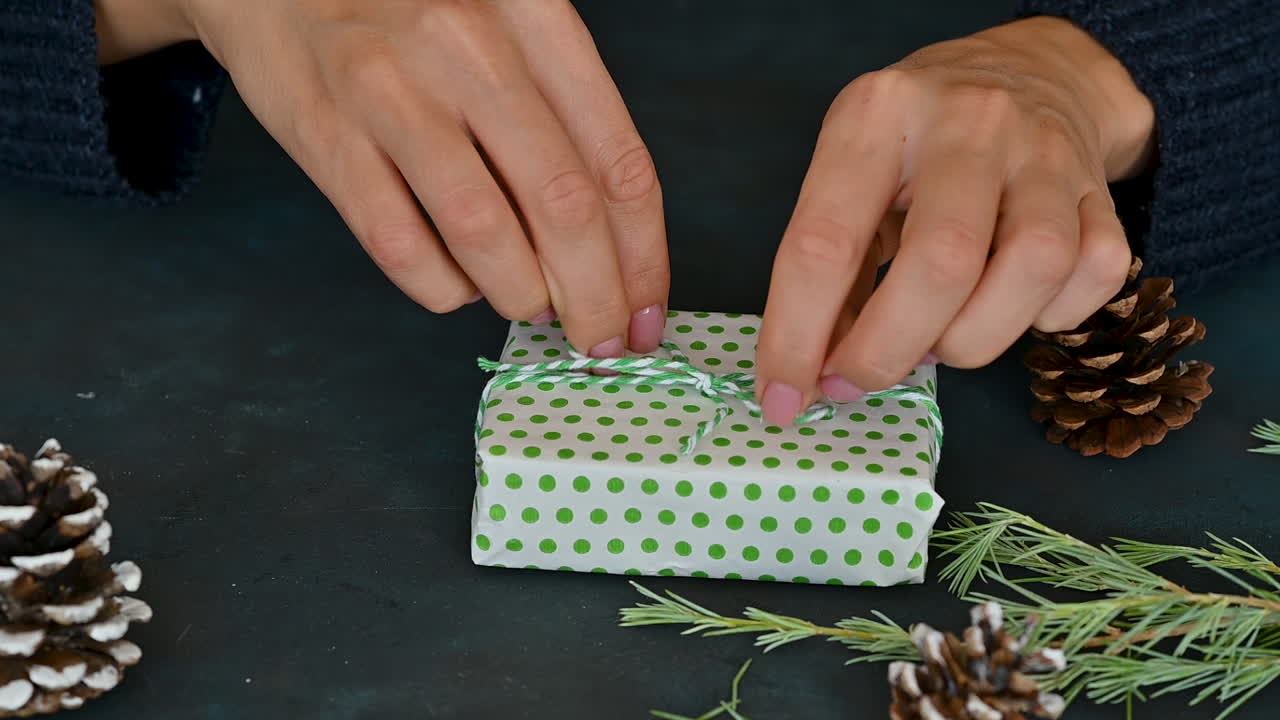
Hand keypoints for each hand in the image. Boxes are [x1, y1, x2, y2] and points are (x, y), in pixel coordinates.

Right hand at [101, 0, 669, 355]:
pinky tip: (456, 284)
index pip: (619, 161)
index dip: (645, 259)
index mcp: (535, 16)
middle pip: (563, 205)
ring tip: (528, 304)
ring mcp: (391, 90)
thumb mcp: (506, 28)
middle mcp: (468, 46)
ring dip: (520, 294)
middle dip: (595, 298)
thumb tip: (611, 249)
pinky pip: (399, 245)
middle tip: (598, 341)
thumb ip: (562, 117)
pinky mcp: (326, 134)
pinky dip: (441, 288)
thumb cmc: (412, 11)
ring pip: (484, 232)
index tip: (646, 315)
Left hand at [756, 17, 1155, 423]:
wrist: (1036, 69)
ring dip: (974, 338)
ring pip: (1032, 268)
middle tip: (858, 379)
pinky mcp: (1101, 189)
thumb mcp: (853, 174)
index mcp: (878, 114)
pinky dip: (1051, 317)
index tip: (781, 398)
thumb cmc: (920, 140)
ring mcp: (1046, 153)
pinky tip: (1011, 308)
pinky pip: (1094, 274)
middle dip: (887, 351)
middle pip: (940, 263)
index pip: (824, 242)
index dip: (796, 336)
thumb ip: (834, 270)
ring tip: (939, 339)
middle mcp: (968, 123)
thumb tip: (810, 374)